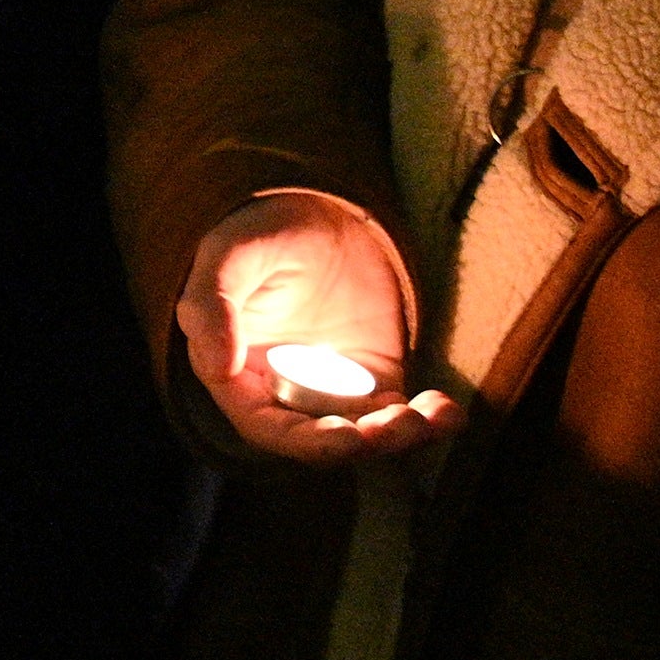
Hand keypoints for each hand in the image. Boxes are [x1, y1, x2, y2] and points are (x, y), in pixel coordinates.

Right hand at [175, 189, 466, 464]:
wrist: (319, 216)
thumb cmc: (262, 233)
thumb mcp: (228, 256)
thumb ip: (210, 305)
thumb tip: (219, 369)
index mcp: (240, 376)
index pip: (266, 425)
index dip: (305, 441)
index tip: (346, 436)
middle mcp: (284, 394)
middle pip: (321, 440)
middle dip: (362, 443)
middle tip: (398, 427)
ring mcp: (332, 391)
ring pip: (365, 433)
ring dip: (399, 437)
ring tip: (429, 417)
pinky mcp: (374, 381)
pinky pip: (400, 412)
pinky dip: (428, 421)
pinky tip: (449, 409)